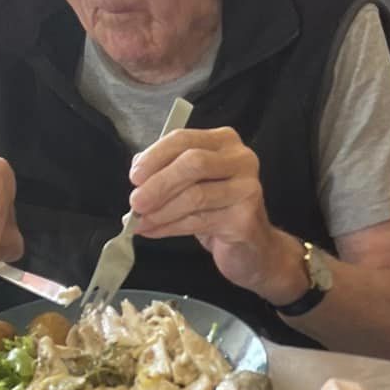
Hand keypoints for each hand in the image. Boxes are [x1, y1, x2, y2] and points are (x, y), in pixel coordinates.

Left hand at [128, 126, 303, 302]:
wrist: (254, 250)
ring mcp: (247, 189)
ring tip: (141, 221)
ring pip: (195, 195)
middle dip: (159, 183)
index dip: (155, 156)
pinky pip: (200, 221)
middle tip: (136, 201)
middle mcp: (241, 160)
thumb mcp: (193, 185)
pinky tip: (155, 231)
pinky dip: (171, 227)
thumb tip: (138, 176)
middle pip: (192, 163)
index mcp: (224, 142)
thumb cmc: (220, 213)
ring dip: (162, 211)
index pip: (185, 139)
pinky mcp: (245, 219)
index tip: (134, 176)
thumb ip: (167, 173)